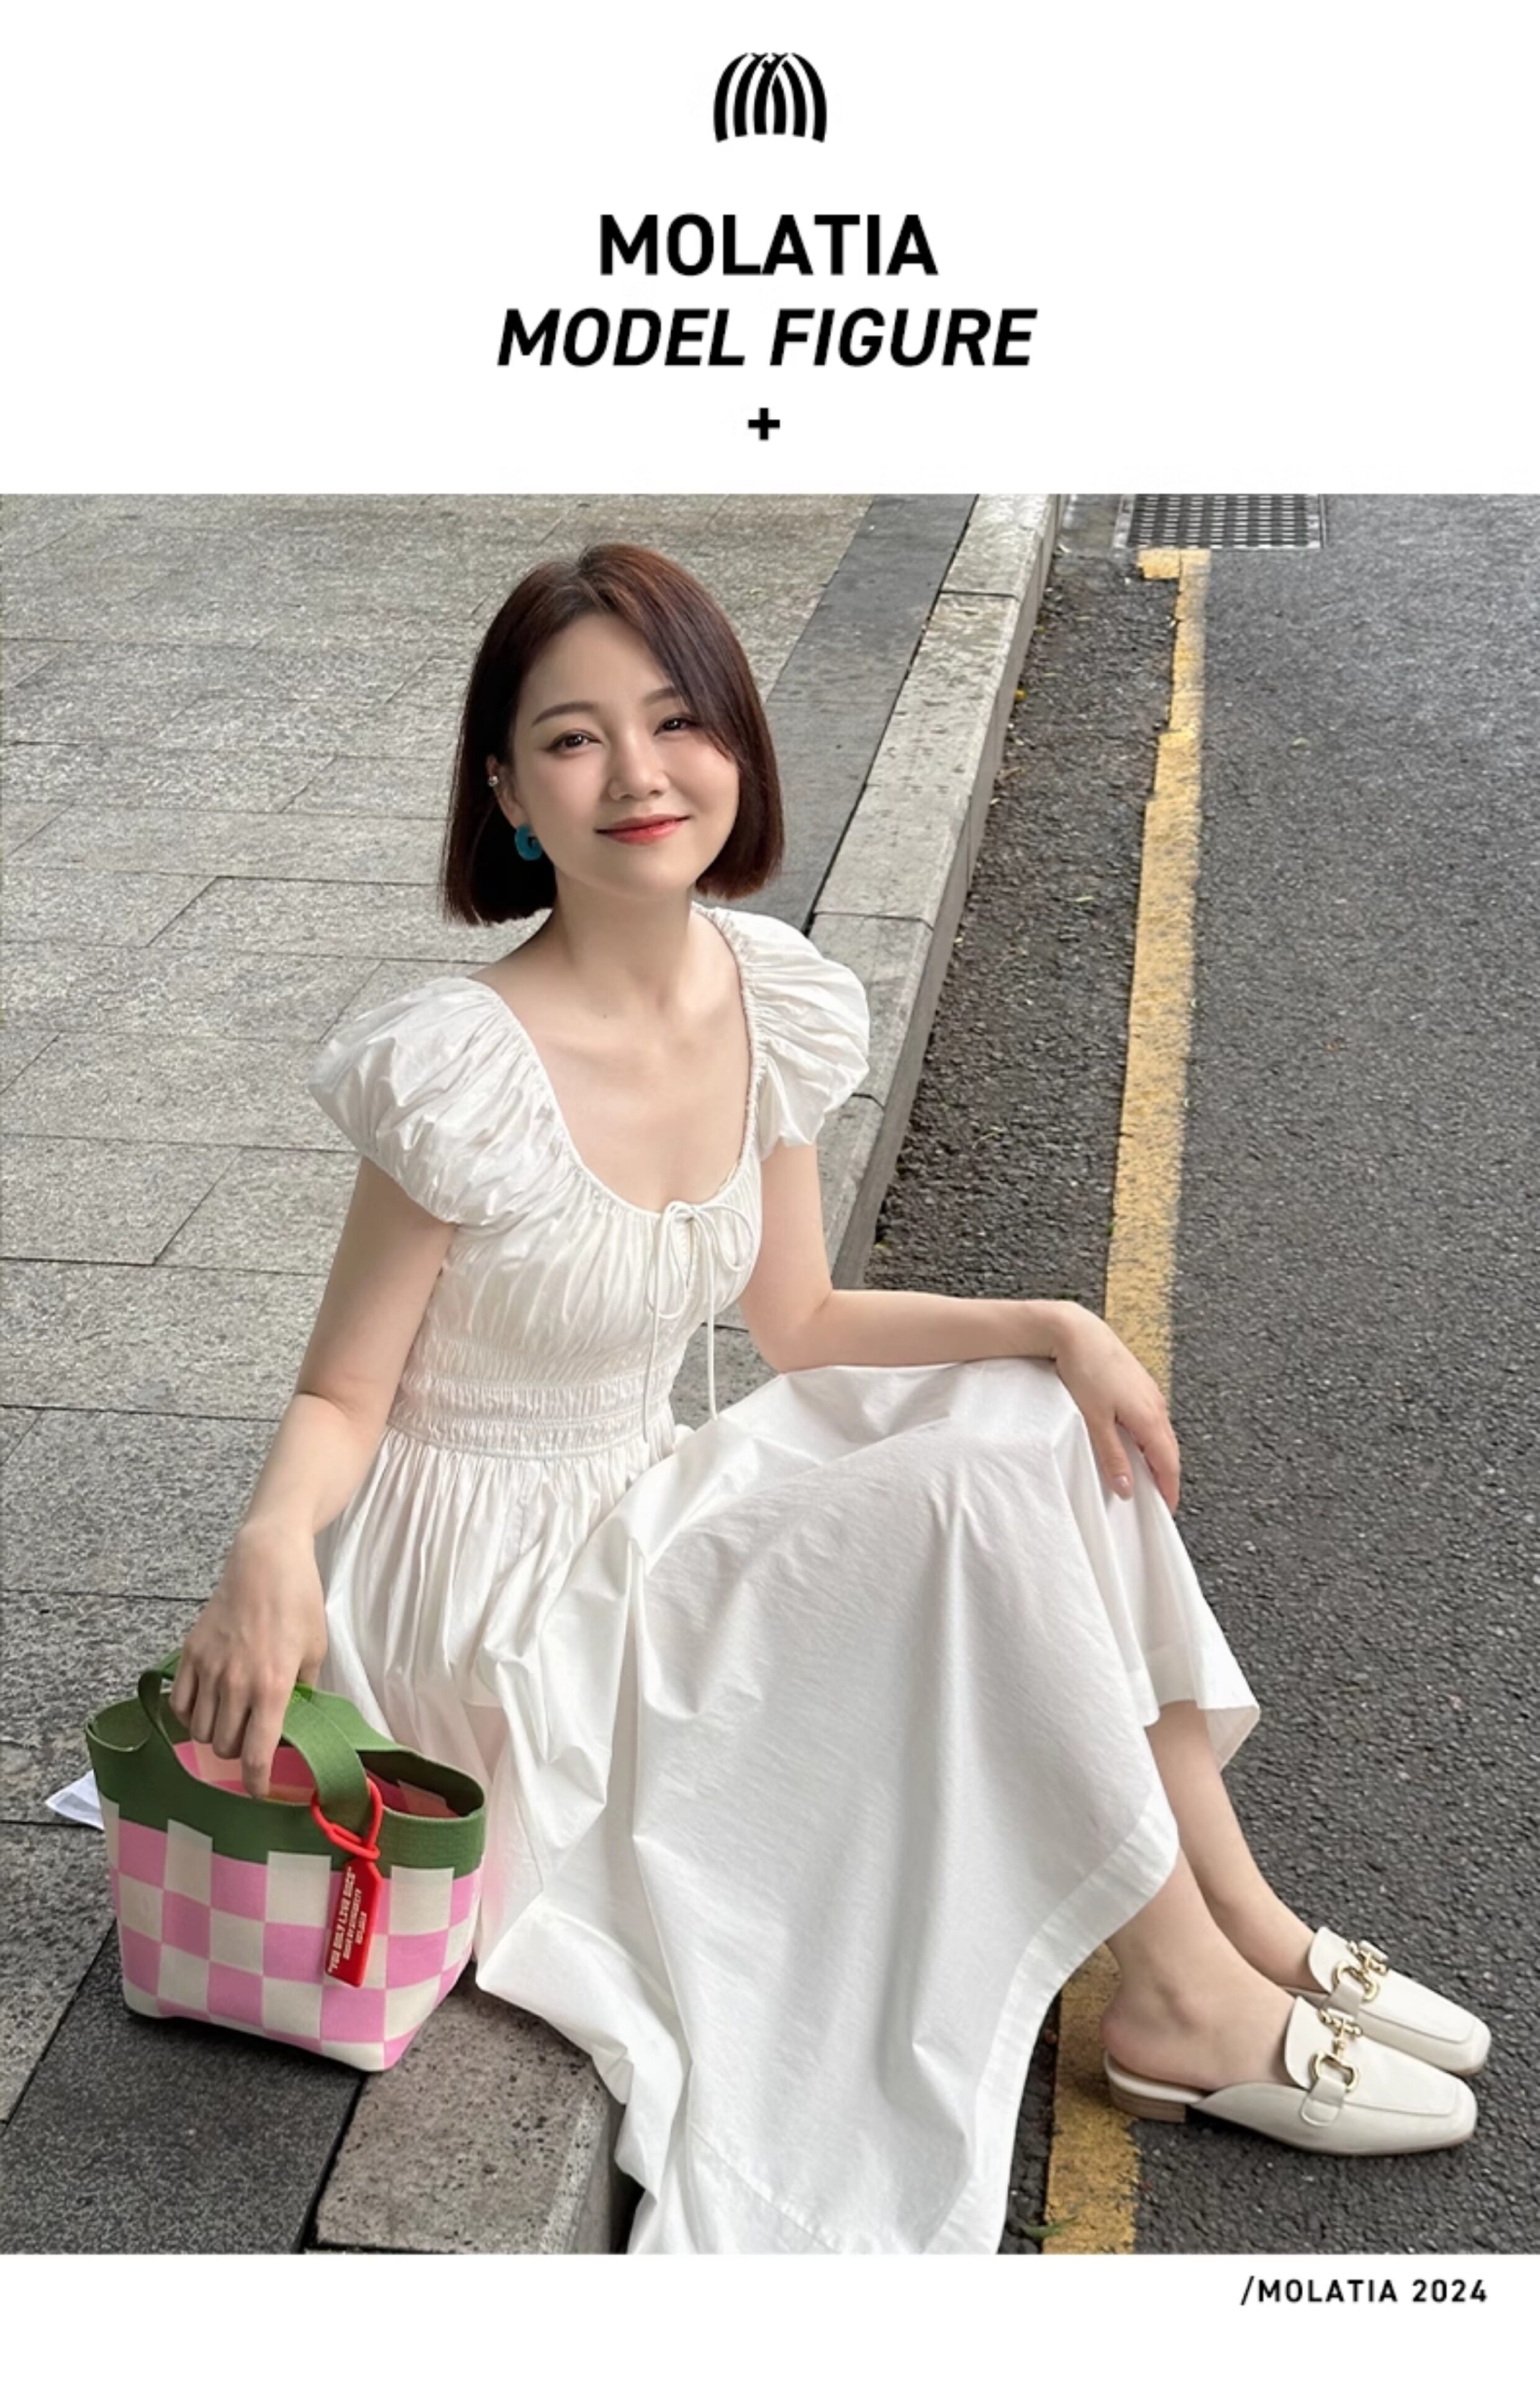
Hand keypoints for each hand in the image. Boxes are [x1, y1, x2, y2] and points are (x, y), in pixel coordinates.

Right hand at [167, 1518, 328, 1799]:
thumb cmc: (298, 1602)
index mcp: (273, 1686)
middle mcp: (237, 1684)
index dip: (256, 1783)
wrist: (266, 1561)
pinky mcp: (190, 1654)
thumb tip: (296, 1723)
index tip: (259, 1791)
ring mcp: (209, 1669)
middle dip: (240, 1753)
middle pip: (225, 1747)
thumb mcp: (315, 1650)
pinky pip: (181, 1705)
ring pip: (201, 1731)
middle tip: (253, 1740)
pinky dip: (192, 1716)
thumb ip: (304, 1692)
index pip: (257, 1754)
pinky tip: (208, 1707)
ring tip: (233, 1721)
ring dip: (217, 1735)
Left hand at [1049, 1304, 1180, 1513]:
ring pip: (1161, 1435)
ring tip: (1147, 1477)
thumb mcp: (1094, 1421)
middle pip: (1169, 1451)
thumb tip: (1127, 1487)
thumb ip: (1112, 1456)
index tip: (1167, 1509)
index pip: (1168, 1463)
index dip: (1169, 1489)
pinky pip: (1152, 1420)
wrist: (1078, 1332)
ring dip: (1158, 1457)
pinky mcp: (1140, 1385)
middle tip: (1159, 1500)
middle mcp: (1156, 1406)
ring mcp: (1150, 1393)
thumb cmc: (1086, 1370)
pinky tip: (1136, 1443)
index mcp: (1149, 1417)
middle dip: (1166, 1476)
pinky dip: (1150, 1438)